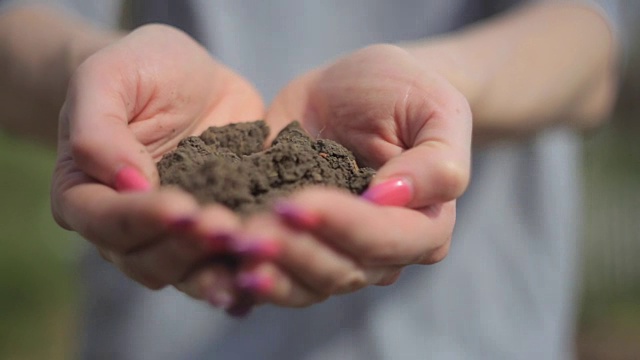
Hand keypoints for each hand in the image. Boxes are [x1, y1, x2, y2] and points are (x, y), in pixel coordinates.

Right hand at [51, 24, 264, 293]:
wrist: (189, 77)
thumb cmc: (139, 70)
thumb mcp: (108, 77)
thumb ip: (99, 129)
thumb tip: (128, 185)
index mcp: (85, 193)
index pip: (104, 221)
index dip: (141, 219)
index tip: (181, 207)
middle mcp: (126, 227)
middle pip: (147, 259)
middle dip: (187, 247)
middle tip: (224, 227)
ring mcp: (173, 235)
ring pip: (188, 272)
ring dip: (217, 268)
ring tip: (251, 249)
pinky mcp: (216, 231)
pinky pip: (227, 260)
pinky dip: (247, 266)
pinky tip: (271, 263)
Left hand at [236, 44, 471, 306]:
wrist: (354, 91)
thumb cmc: (402, 93)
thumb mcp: (434, 108)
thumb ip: (436, 158)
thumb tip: (393, 198)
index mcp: (423, 223)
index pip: (387, 240)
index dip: (344, 226)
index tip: (297, 202)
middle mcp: (381, 251)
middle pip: (343, 271)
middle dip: (295, 253)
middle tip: (249, 231)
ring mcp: (335, 252)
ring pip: (306, 285)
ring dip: (268, 269)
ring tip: (232, 244)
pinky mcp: (296, 245)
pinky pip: (276, 274)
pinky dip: (248, 275)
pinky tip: (222, 265)